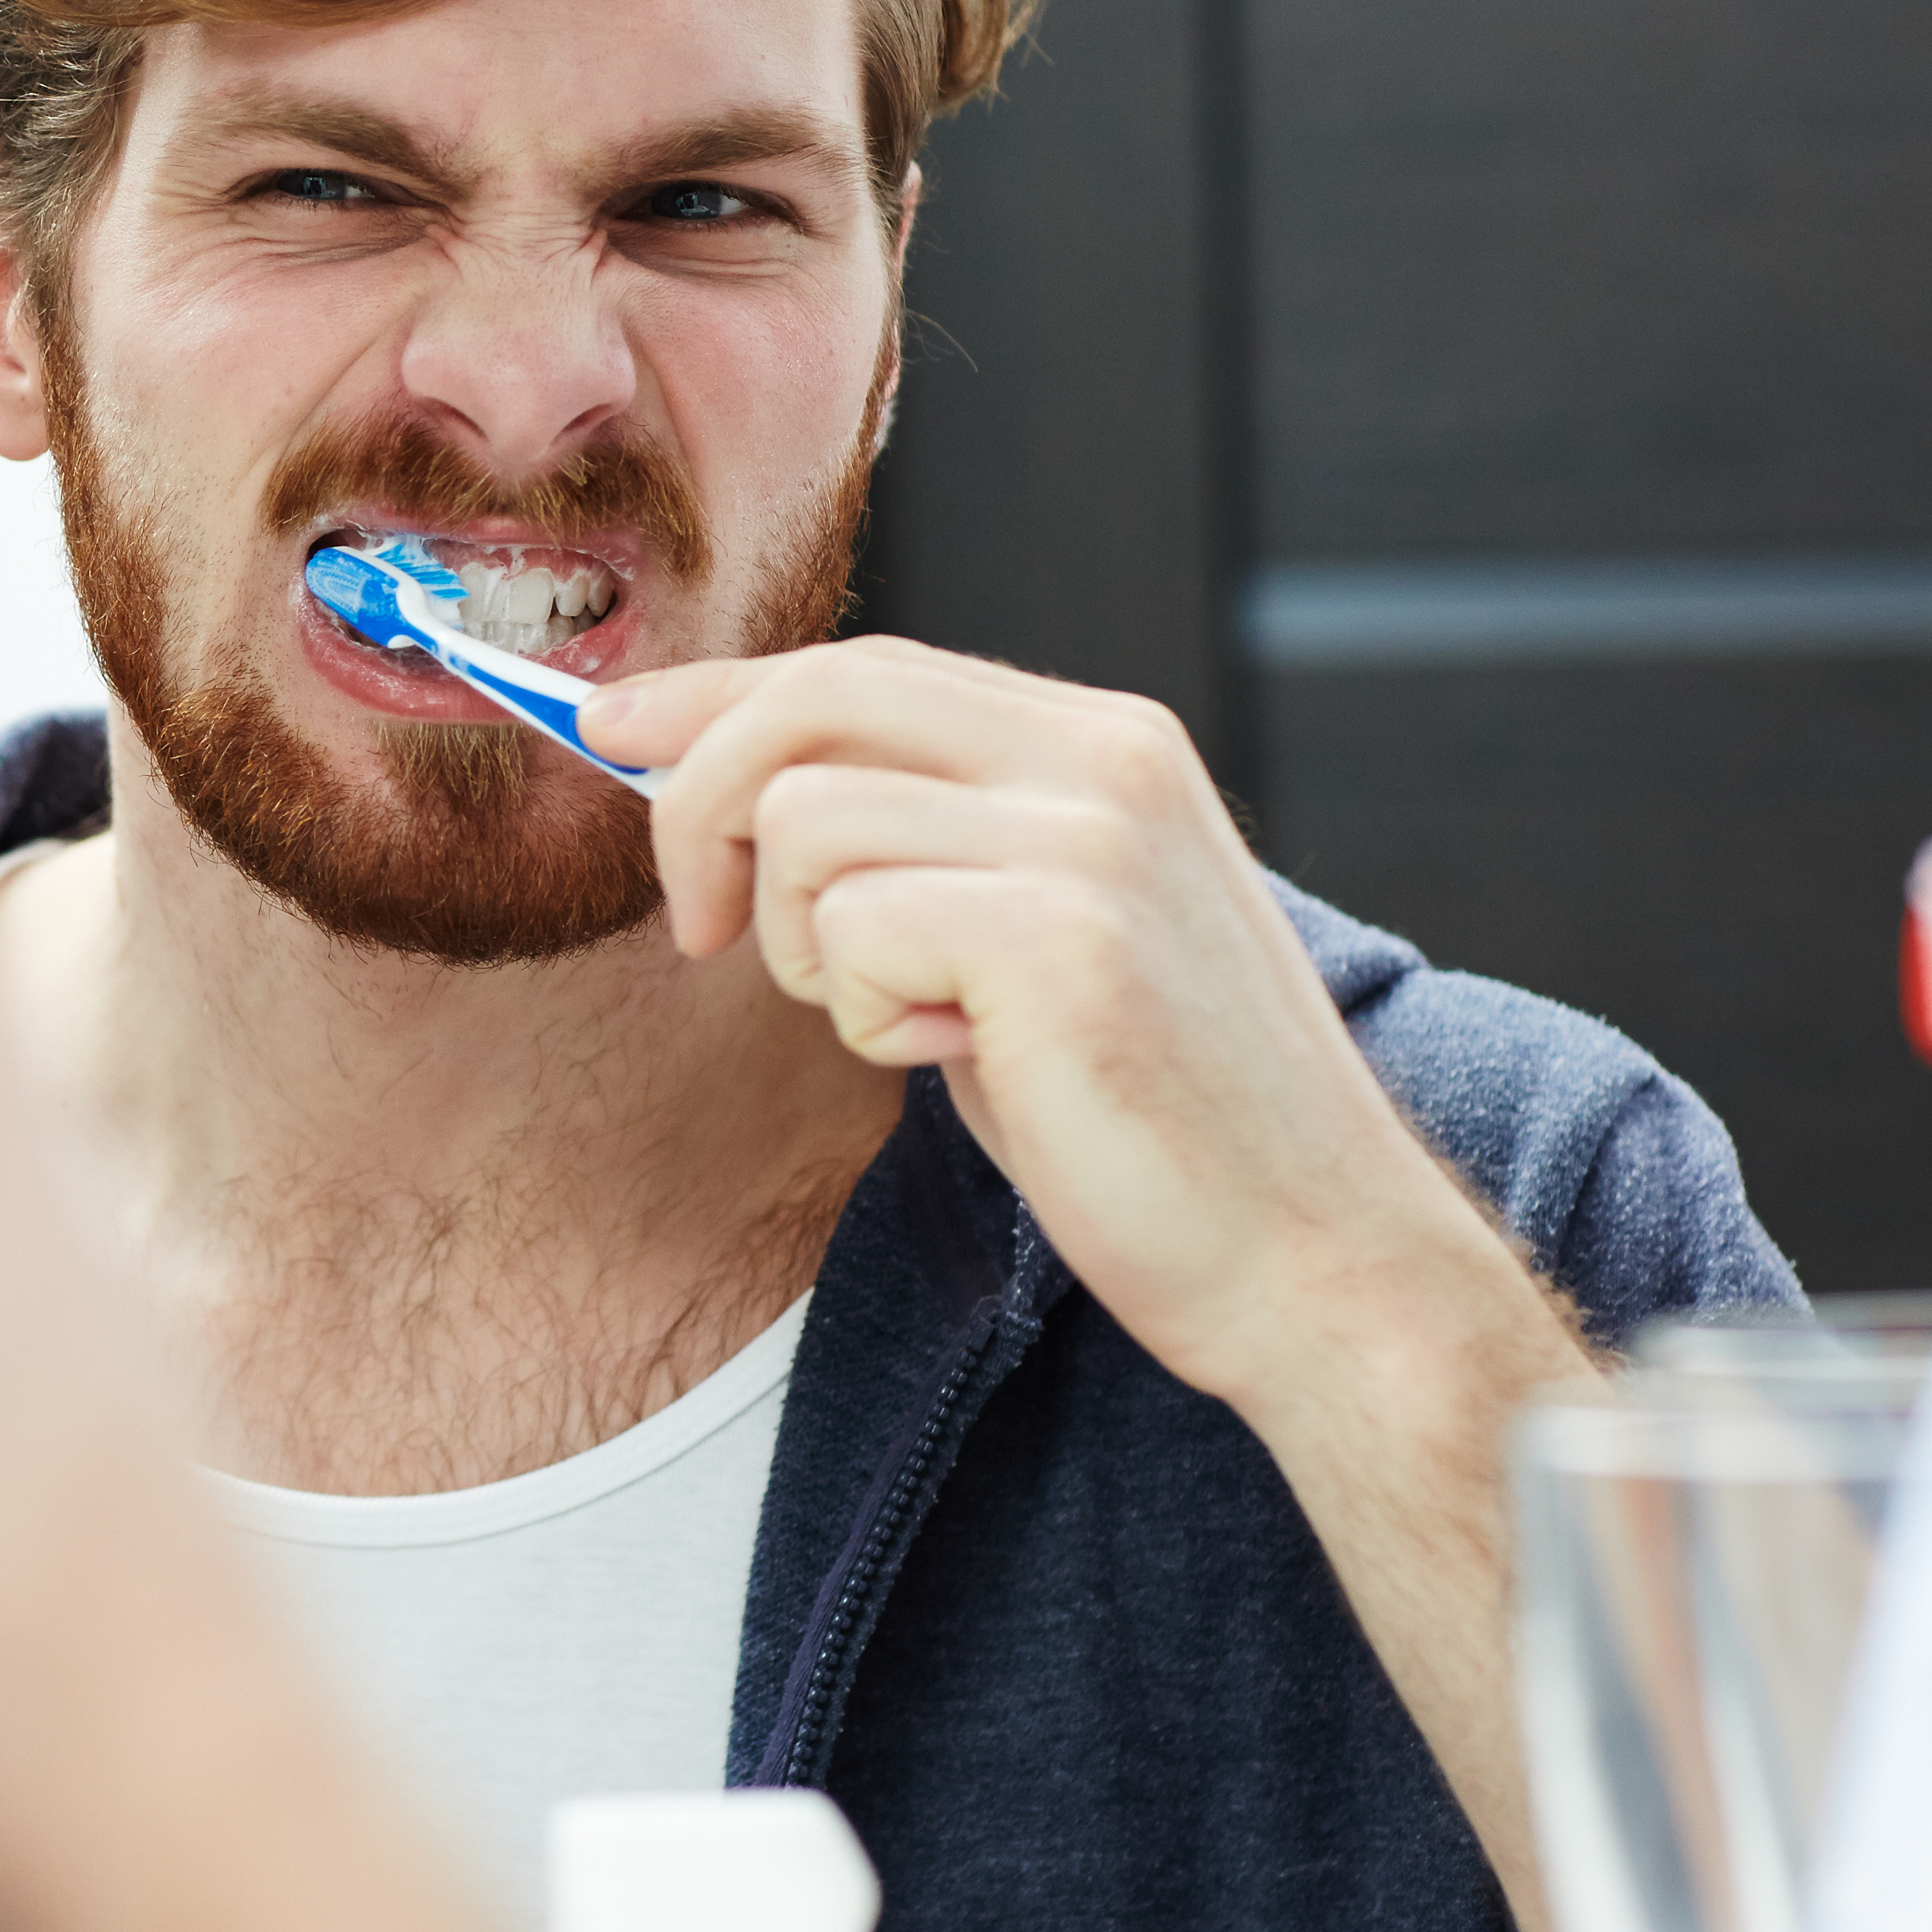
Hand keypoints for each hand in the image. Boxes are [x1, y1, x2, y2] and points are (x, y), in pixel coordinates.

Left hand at [580, 636, 1511, 1417]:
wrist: (1317, 1265)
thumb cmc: (1154, 1124)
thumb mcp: (1033, 939)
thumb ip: (921, 848)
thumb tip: (729, 789)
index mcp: (1106, 744)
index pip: (862, 666)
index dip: (716, 695)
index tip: (614, 731)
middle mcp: (1103, 759)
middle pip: (812, 700)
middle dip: (700, 804)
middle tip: (698, 929)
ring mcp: (1087, 838)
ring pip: (806, 823)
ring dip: (812, 952)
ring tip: (919, 1026)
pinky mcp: (1056, 935)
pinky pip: (850, 932)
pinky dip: (868, 1018)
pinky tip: (964, 1064)